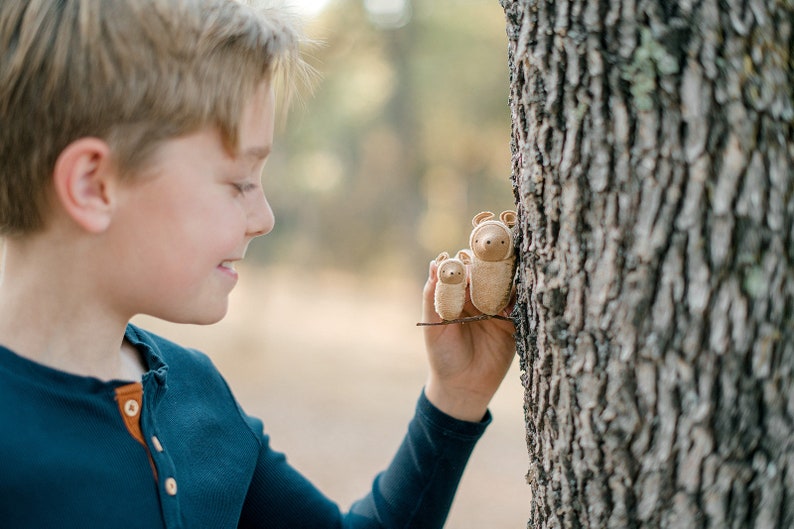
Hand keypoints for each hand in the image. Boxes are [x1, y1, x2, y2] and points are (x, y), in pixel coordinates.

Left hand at [421, 259, 516, 421]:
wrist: (463, 386)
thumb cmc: (442, 355)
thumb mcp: (433, 326)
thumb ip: (433, 296)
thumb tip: (435, 263)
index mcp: (457, 293)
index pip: (464, 268)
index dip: (467, 262)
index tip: (468, 259)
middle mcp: (478, 296)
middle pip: (488, 273)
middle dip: (491, 266)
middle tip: (492, 261)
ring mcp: (498, 308)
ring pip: (506, 286)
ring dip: (507, 280)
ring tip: (505, 279)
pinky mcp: (514, 323)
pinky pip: (520, 307)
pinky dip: (520, 300)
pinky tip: (516, 299)